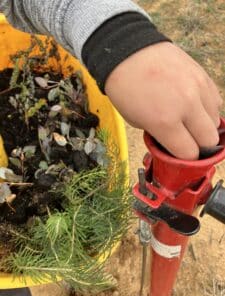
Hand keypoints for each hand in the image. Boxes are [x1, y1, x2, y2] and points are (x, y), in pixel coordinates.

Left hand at [105, 42, 222, 159]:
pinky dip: (206, 109)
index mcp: (164, 121)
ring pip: (215, 121)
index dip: (185, 158)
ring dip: (203, 127)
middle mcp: (186, 106)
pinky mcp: (203, 76)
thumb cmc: (125, 89)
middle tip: (187, 140)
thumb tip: (175, 141)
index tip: (180, 155)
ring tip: (188, 121)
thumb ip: (160, 134)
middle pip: (209, 141)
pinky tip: (193, 105)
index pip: (189, 153)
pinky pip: (215, 101)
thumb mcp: (135, 120)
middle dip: (199, 146)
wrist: (128, 52)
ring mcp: (198, 89)